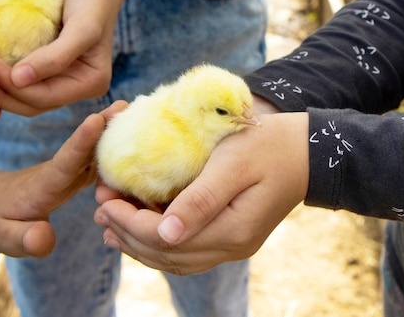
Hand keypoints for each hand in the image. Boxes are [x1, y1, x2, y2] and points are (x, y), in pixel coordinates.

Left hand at [0, 0, 186, 116]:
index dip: (13, 87)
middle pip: (31, 103)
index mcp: (91, 83)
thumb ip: (56, 57)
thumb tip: (20, 80)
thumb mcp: (82, 26)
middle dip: (1, 90)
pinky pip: (20, 78)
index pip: (44, 98)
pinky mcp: (46, 65)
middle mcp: (76, 86)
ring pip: (22, 95)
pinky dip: (1, 71)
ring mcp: (62, 77)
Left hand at [0, 100, 127, 256]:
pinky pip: (98, 157)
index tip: (95, 119)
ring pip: (95, 148)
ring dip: (114, 130)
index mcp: (45, 184)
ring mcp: (70, 169)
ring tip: (137, 111)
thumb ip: (25, 239)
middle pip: (86, 146)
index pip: (65, 161)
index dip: (81, 141)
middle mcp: (60, 170)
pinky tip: (133, 134)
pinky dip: (115, 145)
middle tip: (127, 105)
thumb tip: (44, 238)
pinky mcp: (77, 171)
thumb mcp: (4, 236)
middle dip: (106, 125)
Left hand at [94, 111, 309, 274]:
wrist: (306, 151)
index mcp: (231, 230)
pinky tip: (142, 229)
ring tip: (110, 224)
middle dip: (127, 233)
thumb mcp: (233, 164)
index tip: (104, 200)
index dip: (129, 223)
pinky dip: (159, 242)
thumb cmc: (268, 146)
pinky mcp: (232, 235)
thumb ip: (200, 199)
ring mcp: (233, 245)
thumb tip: (165, 234)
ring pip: (175, 257)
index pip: (166, 240)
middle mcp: (231, 246)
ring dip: (139, 242)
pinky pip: (188, 249)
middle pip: (166, 254)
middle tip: (97, 210)